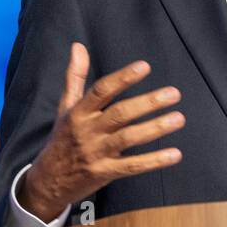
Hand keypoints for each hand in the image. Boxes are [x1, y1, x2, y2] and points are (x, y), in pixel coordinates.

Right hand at [20, 43, 184, 220]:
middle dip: (148, 103)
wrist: (48, 181)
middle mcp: (87, 131)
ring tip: (179, 118)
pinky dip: (154, 161)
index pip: (101, 91)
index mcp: (78, 113)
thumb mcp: (65, 107)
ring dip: (155, 128)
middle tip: (174, 93)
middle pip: (120, 114)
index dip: (123, 78)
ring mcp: (96, 153)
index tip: (145, 66)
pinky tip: (175, 154)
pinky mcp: (104, 173)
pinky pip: (132, 166)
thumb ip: (75, 77)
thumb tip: (78, 46)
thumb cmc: (62, 139)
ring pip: (128, 139)